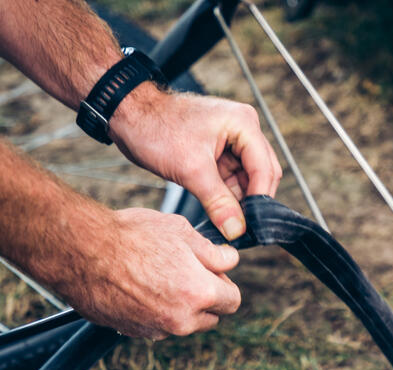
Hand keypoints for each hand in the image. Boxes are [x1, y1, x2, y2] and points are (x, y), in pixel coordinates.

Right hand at [52, 208, 240, 338]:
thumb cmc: (131, 236)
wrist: (84, 252)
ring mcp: (155, 330)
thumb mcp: (182, 232)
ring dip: (179, 306)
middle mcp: (181, 320)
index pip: (232, 301)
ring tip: (157, 275)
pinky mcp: (132, 332)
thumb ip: (213, 253)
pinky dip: (154, 311)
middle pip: (210, 317)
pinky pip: (155, 325)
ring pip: (182, 323)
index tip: (212, 271)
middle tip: (185, 270)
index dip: (224, 283)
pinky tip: (138, 286)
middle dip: (204, 297)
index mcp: (200, 294)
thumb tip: (230, 261)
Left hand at [110, 85, 281, 240]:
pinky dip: (224, 197)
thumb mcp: (190, 169)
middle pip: (260, 175)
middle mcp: (242, 130)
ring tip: (227, 226)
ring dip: (237, 202)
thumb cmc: (156, 128)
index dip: (260, 201)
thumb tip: (237, 229)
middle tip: (240, 230)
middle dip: (251, 202)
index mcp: (243, 125)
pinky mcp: (215, 153)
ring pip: (244, 180)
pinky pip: (228, 180)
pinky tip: (218, 215)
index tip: (252, 227)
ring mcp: (229, 141)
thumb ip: (217, 202)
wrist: (128, 116)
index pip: (264, 169)